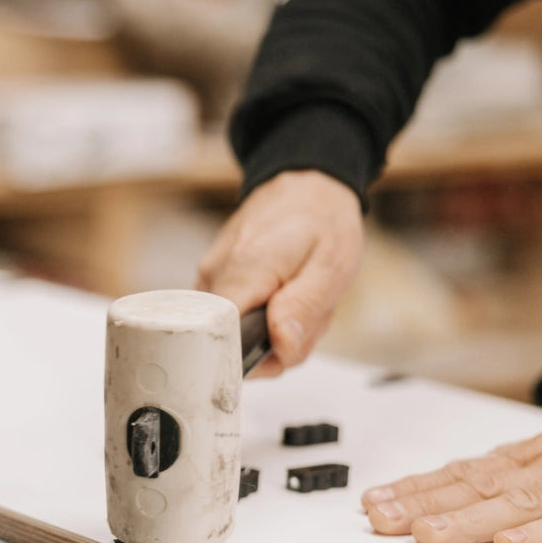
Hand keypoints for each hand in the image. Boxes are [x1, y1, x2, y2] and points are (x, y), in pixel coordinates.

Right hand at [197, 170, 363, 375]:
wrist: (305, 184)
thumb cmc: (322, 221)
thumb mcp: (332, 267)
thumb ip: (304, 309)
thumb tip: (280, 348)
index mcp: (245, 271)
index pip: (224, 340)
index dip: (254, 359)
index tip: (281, 351)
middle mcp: (215, 275)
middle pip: (232, 343)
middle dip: (273, 346)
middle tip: (306, 317)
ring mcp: (208, 276)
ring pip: (233, 334)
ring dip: (272, 332)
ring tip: (297, 300)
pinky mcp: (210, 279)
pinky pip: (231, 319)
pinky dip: (261, 319)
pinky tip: (281, 297)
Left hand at [362, 417, 541, 542]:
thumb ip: (513, 476)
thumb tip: (456, 490)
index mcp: (524, 460)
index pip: (459, 474)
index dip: (415, 488)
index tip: (373, 500)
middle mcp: (538, 468)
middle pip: (473, 488)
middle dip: (422, 504)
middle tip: (382, 518)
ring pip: (511, 503)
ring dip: (464, 519)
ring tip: (424, 532)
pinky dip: (539, 533)